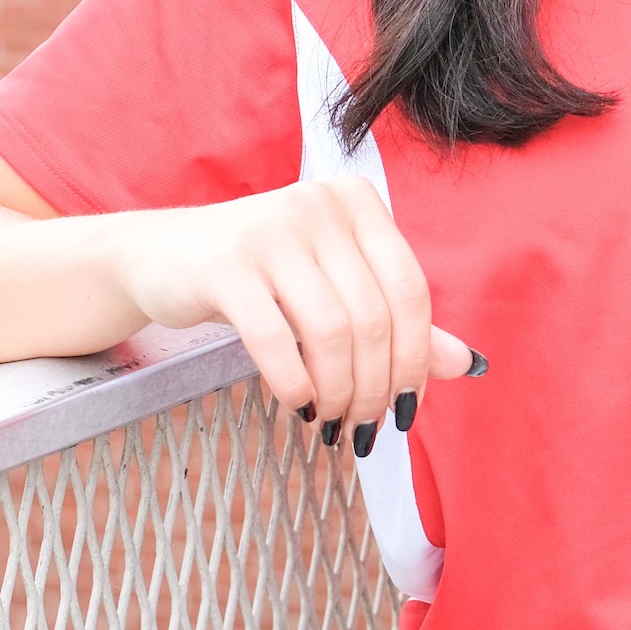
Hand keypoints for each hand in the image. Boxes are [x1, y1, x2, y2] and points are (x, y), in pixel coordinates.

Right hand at [104, 175, 480, 447]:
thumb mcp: (334, 286)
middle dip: (373, 388)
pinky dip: (294, 384)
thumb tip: (467, 364)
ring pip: (331, 332)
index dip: (416, 360)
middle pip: (374, 318)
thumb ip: (397, 320)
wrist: (164, 257)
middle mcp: (320, 205)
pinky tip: (295, 404)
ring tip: (328, 421)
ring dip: (336, 393)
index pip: (411, 290)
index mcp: (358, 202)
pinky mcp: (226, 264)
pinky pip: (277, 340)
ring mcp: (271, 230)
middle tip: (359, 427)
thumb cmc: (263, 275)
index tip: (404, 410)